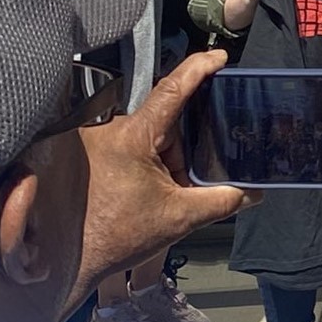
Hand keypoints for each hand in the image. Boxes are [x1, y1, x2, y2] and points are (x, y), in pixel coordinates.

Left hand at [70, 50, 255, 305]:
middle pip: (163, 123)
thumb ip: (222, 200)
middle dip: (183, 148)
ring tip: (163, 195)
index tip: (219, 57)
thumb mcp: (179, 218)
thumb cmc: (116, 237)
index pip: (172, 90)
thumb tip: (255, 193)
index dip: (198, 69)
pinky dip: (144, 166)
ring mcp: (94, 143)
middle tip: (190, 178)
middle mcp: (109, 131)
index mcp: (134, 137)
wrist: (67, 264)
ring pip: (145, 139)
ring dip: (162, 161)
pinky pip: (126, 149)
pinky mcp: (86, 156)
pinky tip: (144, 194)